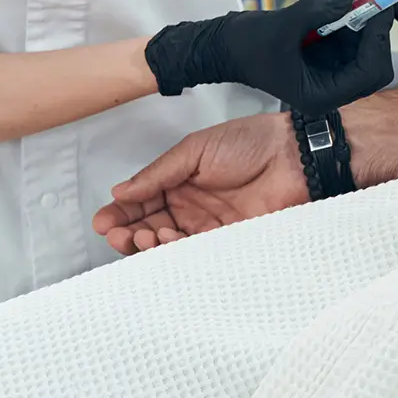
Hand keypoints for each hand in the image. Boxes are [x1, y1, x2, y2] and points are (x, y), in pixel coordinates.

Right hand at [94, 112, 304, 252]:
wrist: (294, 156)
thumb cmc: (250, 142)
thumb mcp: (195, 149)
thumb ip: (159, 173)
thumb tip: (121, 191)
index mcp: (178, 181)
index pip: (141, 202)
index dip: (120, 213)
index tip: (104, 222)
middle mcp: (190, 207)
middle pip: (150, 228)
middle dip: (129, 234)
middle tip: (119, 235)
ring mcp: (208, 226)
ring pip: (169, 246)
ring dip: (150, 245)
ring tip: (145, 237)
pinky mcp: (228, 243)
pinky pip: (196, 256)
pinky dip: (177, 254)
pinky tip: (168, 244)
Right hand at [145, 0, 394, 110]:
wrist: (224, 47)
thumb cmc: (247, 45)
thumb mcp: (283, 25)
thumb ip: (318, 12)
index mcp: (321, 96)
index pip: (368, 73)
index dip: (377, 41)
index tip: (378, 10)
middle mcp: (330, 90)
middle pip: (372, 65)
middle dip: (374, 34)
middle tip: (373, 2)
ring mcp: (329, 75)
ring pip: (363, 51)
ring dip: (363, 25)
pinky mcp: (324, 60)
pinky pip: (349, 42)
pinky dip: (350, 23)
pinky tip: (341, 6)